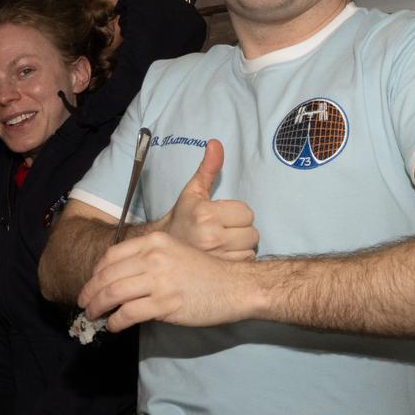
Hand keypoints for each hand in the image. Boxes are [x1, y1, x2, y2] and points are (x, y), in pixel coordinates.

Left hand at [78, 228, 257, 331]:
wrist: (236, 286)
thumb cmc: (206, 272)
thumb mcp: (175, 253)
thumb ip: (149, 260)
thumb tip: (122, 278)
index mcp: (154, 241)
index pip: (111, 256)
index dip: (95, 273)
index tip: (90, 284)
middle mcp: (153, 257)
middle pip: (107, 276)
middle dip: (90, 292)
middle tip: (83, 304)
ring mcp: (159, 280)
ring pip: (113, 294)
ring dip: (97, 307)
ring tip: (92, 316)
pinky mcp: (165, 304)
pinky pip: (128, 313)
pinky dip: (116, 322)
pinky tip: (114, 326)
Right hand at [160, 138, 256, 257]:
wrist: (162, 250)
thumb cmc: (181, 219)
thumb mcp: (193, 192)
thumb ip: (208, 169)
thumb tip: (215, 144)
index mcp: (206, 215)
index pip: (246, 213)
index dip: (236, 214)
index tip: (221, 216)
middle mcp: (212, 237)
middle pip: (252, 233)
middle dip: (241, 230)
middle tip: (223, 230)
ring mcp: (216, 257)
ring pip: (250, 248)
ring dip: (241, 246)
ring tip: (223, 243)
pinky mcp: (219, 271)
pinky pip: (245, 261)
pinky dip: (238, 259)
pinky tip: (224, 255)